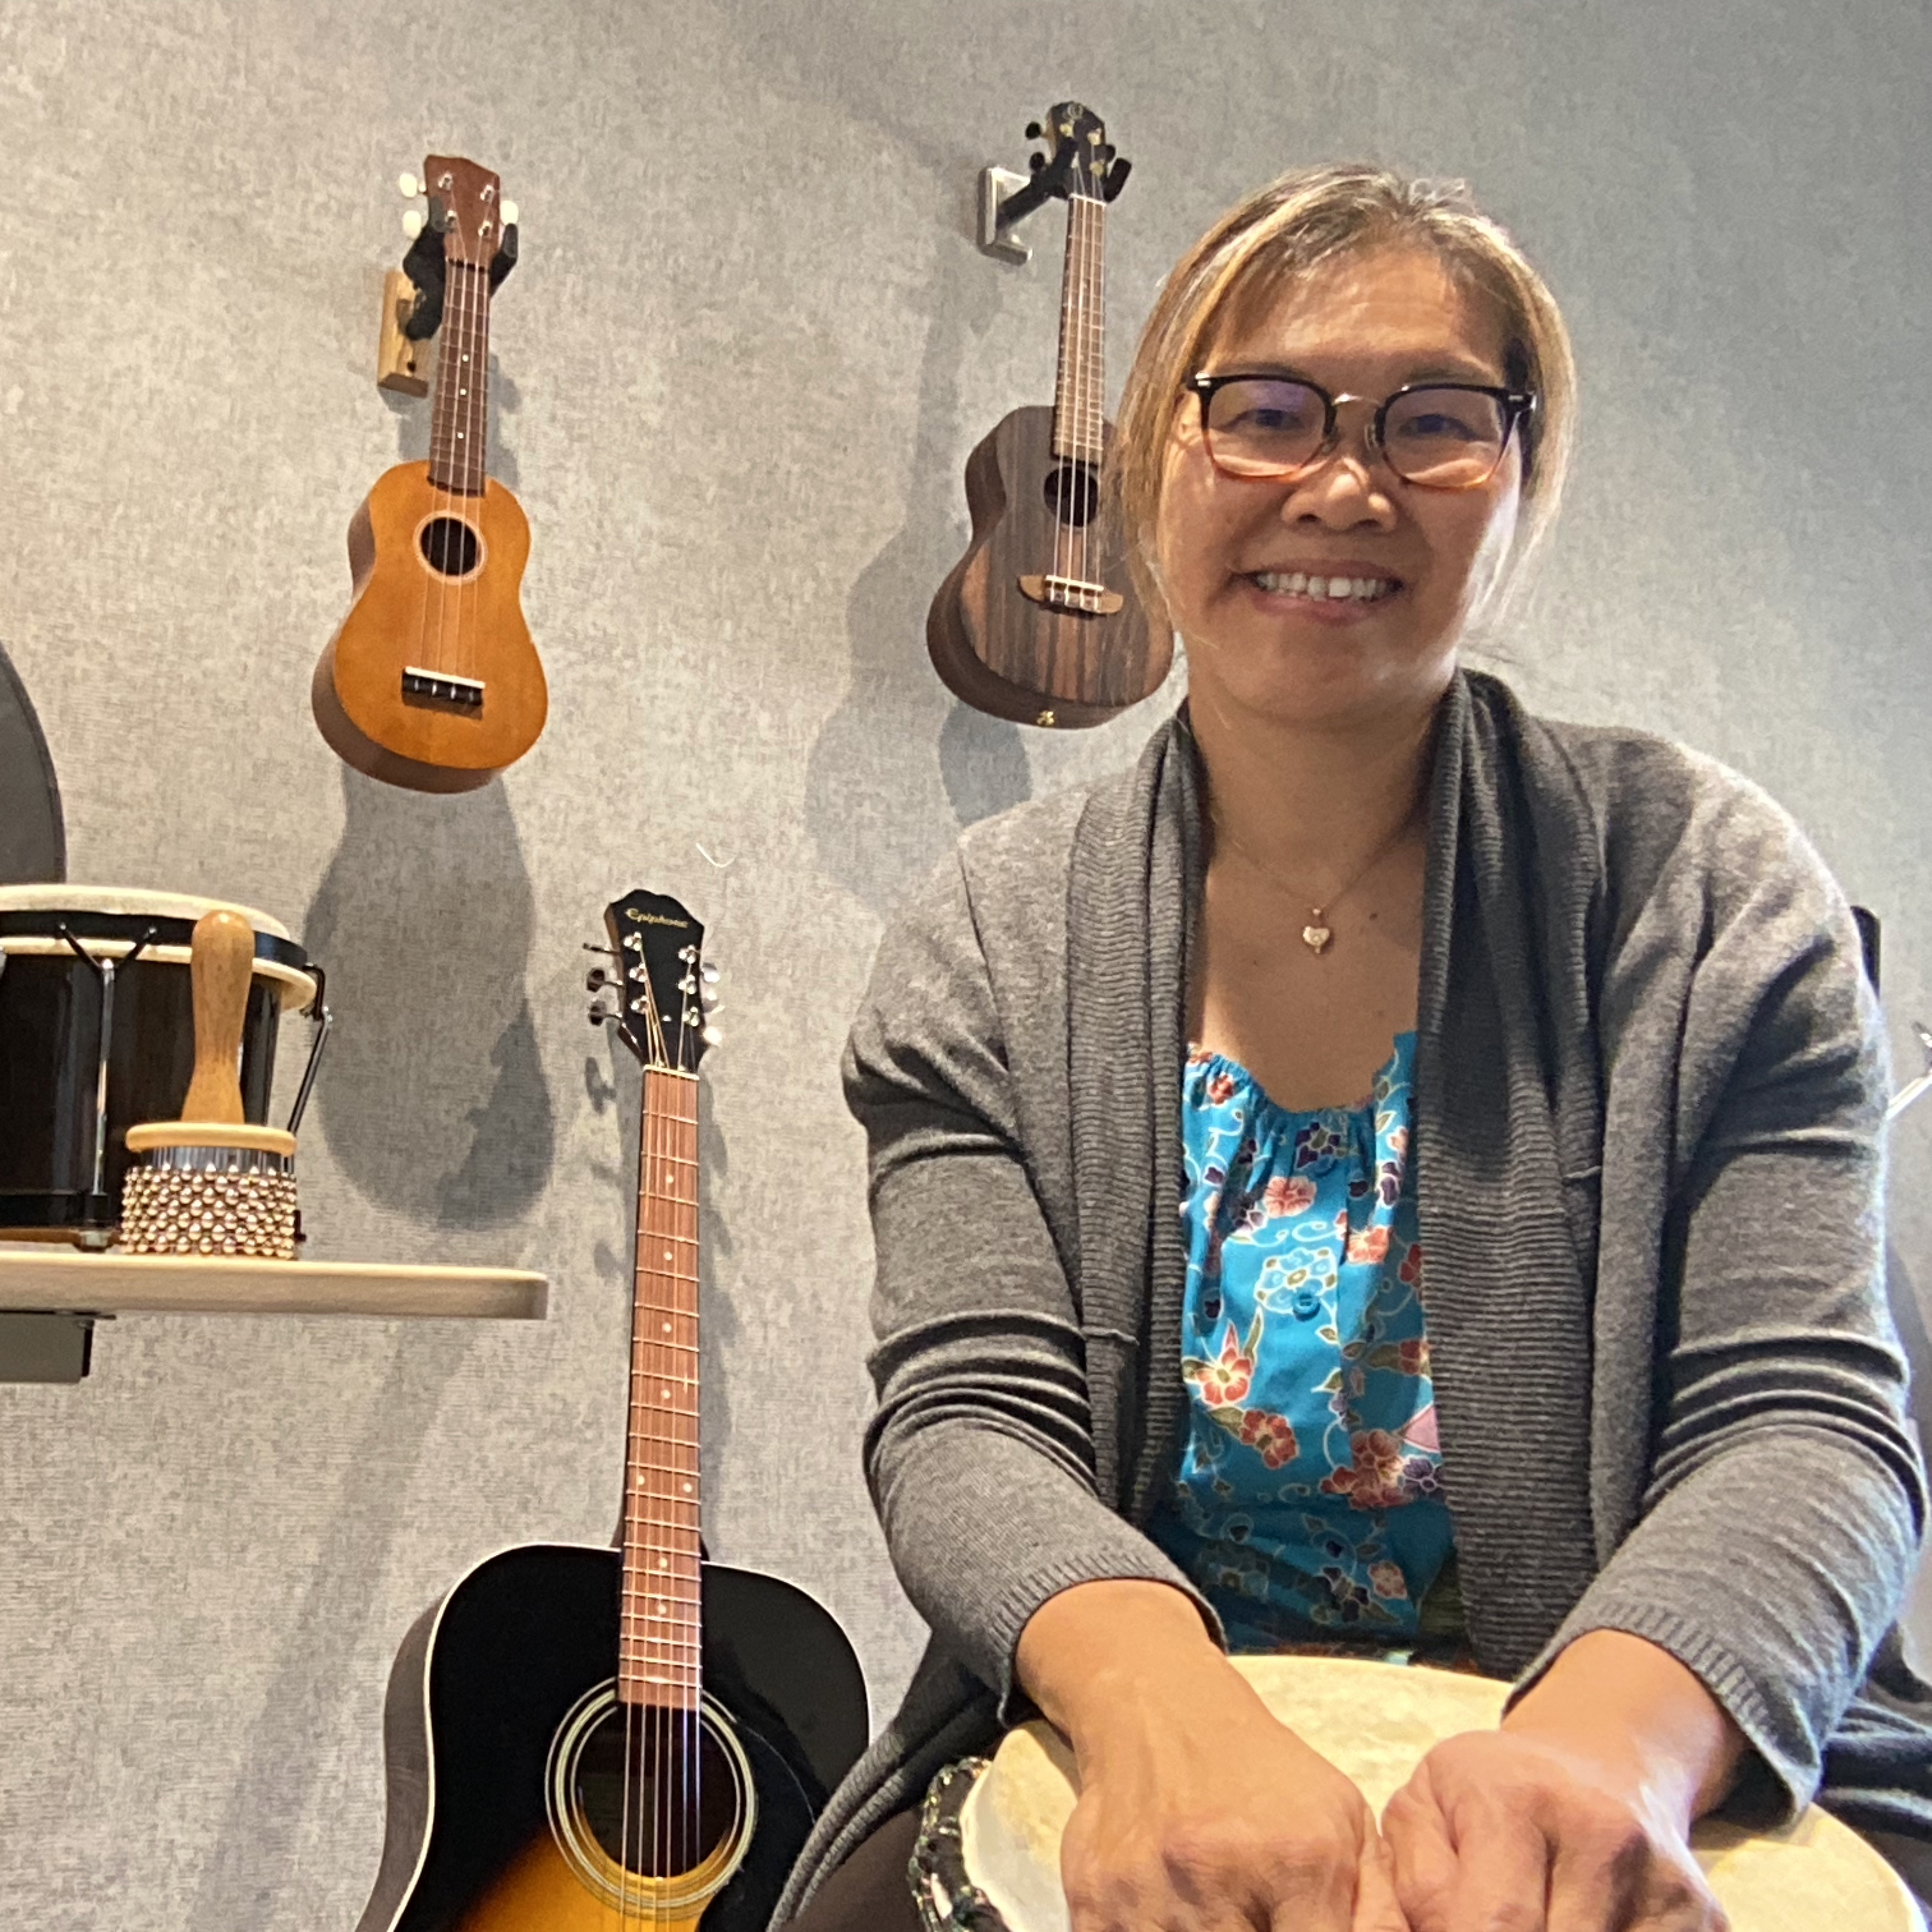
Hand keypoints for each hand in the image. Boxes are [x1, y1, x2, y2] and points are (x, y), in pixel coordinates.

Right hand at [1017, 1580, 1406, 1930]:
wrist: (1157, 1709)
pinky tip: (1176, 1921)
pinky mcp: (1090, 1904)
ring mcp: (1145, 1894)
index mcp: (1297, 1860)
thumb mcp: (1342, 1821)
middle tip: (1259, 1924)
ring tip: (1225, 1918)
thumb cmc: (1263, 1777)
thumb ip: (1379, 1912)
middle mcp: (1216, 1876)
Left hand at [1382, 1726, 1725, 1931]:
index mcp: (1516, 1802)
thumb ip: (1417, 1888)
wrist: (1598, 1763)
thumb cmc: (1489, 1795)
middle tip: (1496, 1929)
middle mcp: (1604, 1836)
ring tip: (1538, 1919)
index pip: (1497, 1928)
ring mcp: (1666, 1882)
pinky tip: (1581, 1927)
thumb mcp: (1425, 1811)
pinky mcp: (1708, 1919)